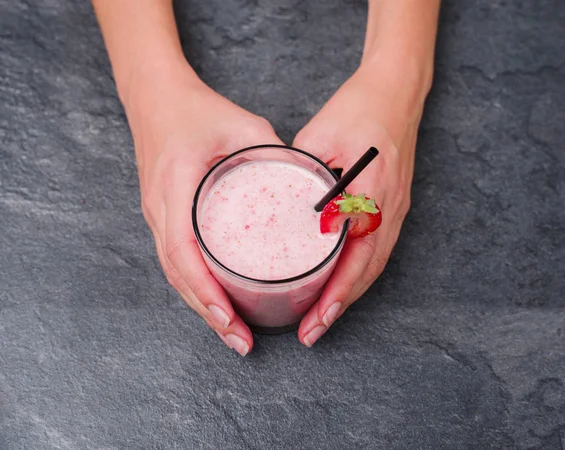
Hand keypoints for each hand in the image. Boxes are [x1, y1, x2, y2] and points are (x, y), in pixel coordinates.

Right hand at [127, 67, 283, 355]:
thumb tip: (308, 194)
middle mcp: (160, 209)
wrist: (156, 99)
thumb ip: (276, 156)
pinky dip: (197, 287)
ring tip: (233, 333)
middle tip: (240, 342)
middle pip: (177, 274)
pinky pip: (177, 261)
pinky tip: (217, 303)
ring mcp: (157, 215)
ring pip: (175, 274)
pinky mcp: (164, 218)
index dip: (206, 289)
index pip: (183, 249)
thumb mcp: (244, 125)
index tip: (231, 318)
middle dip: (208, 312)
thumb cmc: (198, 110)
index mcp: (176, 185)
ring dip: (202, 306)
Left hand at [293, 64, 427, 346]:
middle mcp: (389, 211)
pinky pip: (375, 249)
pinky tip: (337, 282)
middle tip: (311, 332)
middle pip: (367, 273)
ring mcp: (395, 211)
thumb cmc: (359, 110)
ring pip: (372, 266)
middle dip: (338, 306)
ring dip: (347, 294)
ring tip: (320, 316)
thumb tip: (279, 209)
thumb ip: (300, 176)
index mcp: (372, 197)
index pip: (355, 260)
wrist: (397, 92)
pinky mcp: (391, 207)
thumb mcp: (320, 139)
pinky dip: (355, 273)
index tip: (314, 321)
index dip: (335, 295)